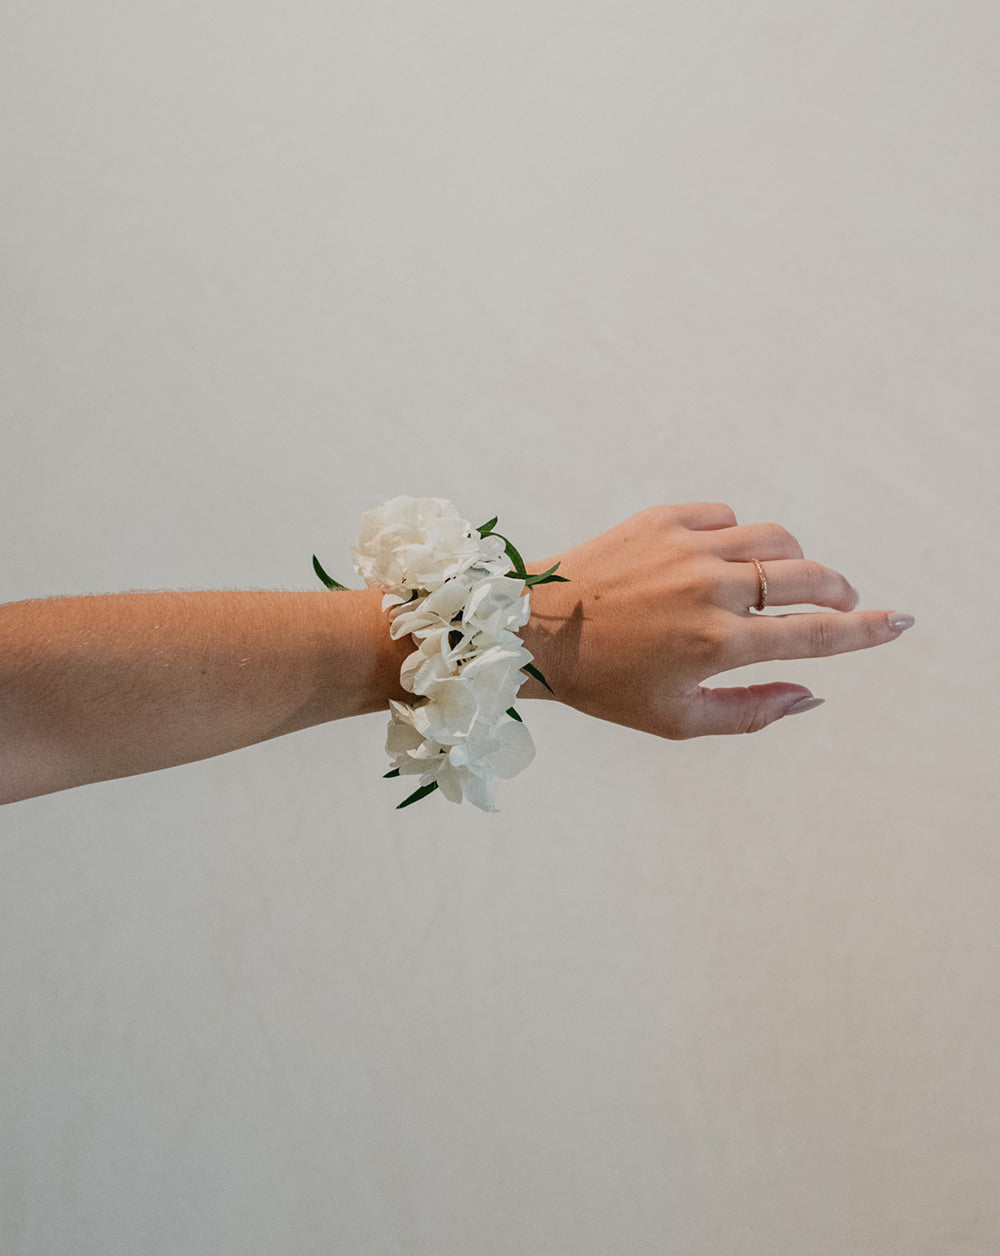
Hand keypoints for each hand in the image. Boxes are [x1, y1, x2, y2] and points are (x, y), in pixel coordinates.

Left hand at [520, 502, 912, 737]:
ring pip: (776, 540)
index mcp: (717, 644)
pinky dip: (741, 539)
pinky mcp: (663, 517)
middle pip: (809, 578)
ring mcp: (688, 547)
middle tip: (842, 604)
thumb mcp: (677, 720)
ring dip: (795, 563)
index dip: (866, 631)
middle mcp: (711, 588)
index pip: (816, 633)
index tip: (900, 623)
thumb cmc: (605, 684)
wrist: (535, 629)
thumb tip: (813, 694)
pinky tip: (724, 561)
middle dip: (840, 593)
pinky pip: (729, 518)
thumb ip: (752, 713)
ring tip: (784, 584)